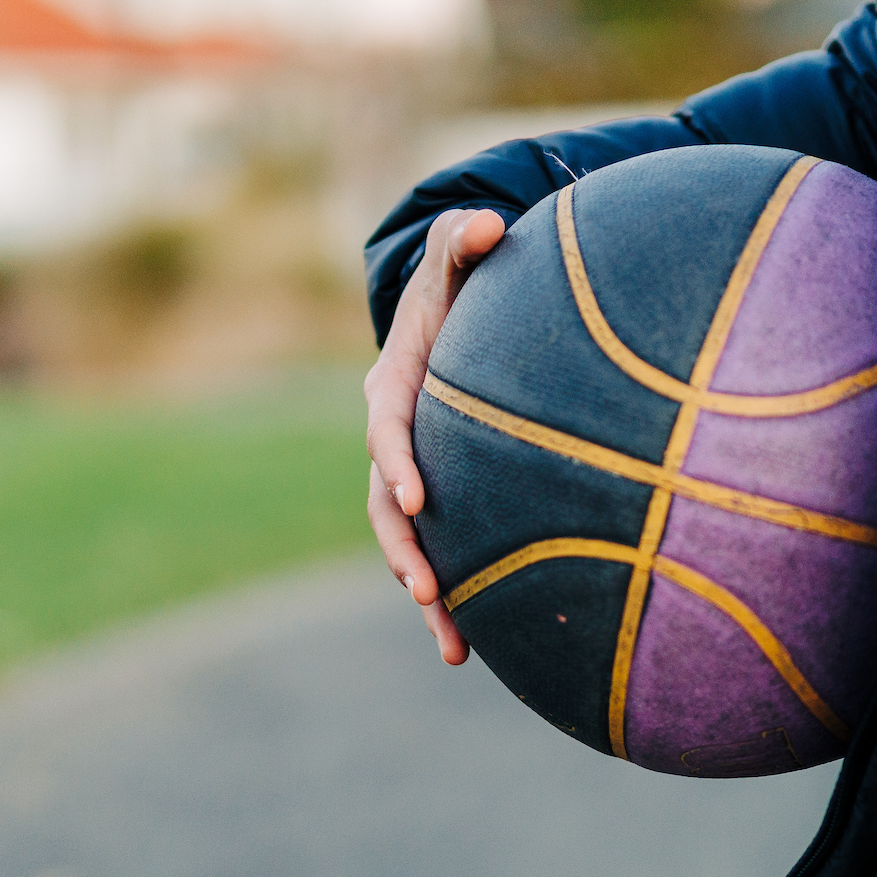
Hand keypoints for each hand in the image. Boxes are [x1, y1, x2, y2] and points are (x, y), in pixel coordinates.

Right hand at [364, 208, 505, 665]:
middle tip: (424, 586)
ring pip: (409, 548)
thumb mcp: (456, 256)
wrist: (454, 320)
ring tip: (454, 648)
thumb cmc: (459, 284)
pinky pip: (443, 558)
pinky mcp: (442, 506)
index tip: (420, 496)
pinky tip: (477, 654)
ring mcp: (413, 481)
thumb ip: (464, 239)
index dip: (399, 464)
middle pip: (387, 508)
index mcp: (392, 391)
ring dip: (427, 597)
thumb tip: (489, 222)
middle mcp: (392, 445)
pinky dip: (455, 604)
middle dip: (403, 550)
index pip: (388, 432)